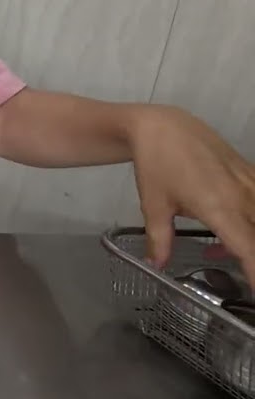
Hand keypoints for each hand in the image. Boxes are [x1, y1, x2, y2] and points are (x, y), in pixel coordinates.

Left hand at [130, 105, 254, 278]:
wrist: (161, 125)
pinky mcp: (249, 171)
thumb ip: (160, 239)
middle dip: (253, 258)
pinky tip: (229, 229)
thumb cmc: (155, 165)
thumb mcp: (153, 206)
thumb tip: (157, 265)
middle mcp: (243, 196)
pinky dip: (252, 219)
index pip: (249, 248)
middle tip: (241, 273)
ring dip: (250, 239)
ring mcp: (250, 181)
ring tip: (219, 250)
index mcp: (220, 208)